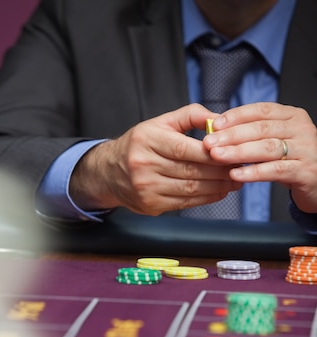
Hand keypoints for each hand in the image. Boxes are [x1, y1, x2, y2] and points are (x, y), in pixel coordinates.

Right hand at [69, 104, 241, 215]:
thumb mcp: (160, 123)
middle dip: (220, 171)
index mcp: (147, 140)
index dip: (212, 153)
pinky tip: (220, 191)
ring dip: (218, 187)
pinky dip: (206, 198)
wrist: (109, 172)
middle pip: (190, 171)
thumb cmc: (141, 144)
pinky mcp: (150, 205)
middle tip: (241, 167)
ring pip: (190, 189)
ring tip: (235, 180)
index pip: (185, 148)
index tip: (234, 152)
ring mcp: (146, 188)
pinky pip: (185, 203)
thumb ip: (191, 115)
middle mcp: (144, 165)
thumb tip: (220, 119)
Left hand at [204, 102, 316, 213]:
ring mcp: (305, 150)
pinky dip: (254, 172)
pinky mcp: (305, 172)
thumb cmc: (291, 161)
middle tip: (209, 143)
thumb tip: (218, 128)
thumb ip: (253, 133)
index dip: (236, 116)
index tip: (214, 124)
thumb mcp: (275, 141)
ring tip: (217, 156)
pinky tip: (236, 175)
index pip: (261, 110)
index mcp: (292, 116)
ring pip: (267, 148)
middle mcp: (301, 129)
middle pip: (261, 129)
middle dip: (231, 136)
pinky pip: (276, 170)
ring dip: (238, 152)